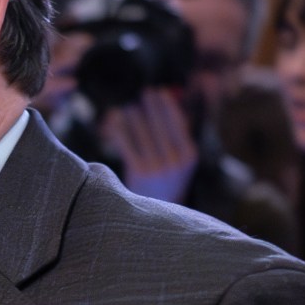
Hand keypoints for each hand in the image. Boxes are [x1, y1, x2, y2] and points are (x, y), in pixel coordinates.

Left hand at [101, 88, 198, 203]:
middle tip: (144, 93)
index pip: (177, 122)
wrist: (156, 212)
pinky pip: (126, 142)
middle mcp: (174, 161)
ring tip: (129, 108)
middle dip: (150, 106)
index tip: (159, 92)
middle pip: (159, 124)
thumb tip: (168, 97)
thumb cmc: (167, 177)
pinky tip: (116, 119)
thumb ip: (176, 130)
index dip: (167, 105)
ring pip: (141, 131)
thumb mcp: (180, 157)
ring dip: (134, 115)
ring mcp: (156, 167)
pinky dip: (120, 128)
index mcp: (189, 156)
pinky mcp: (138, 171)